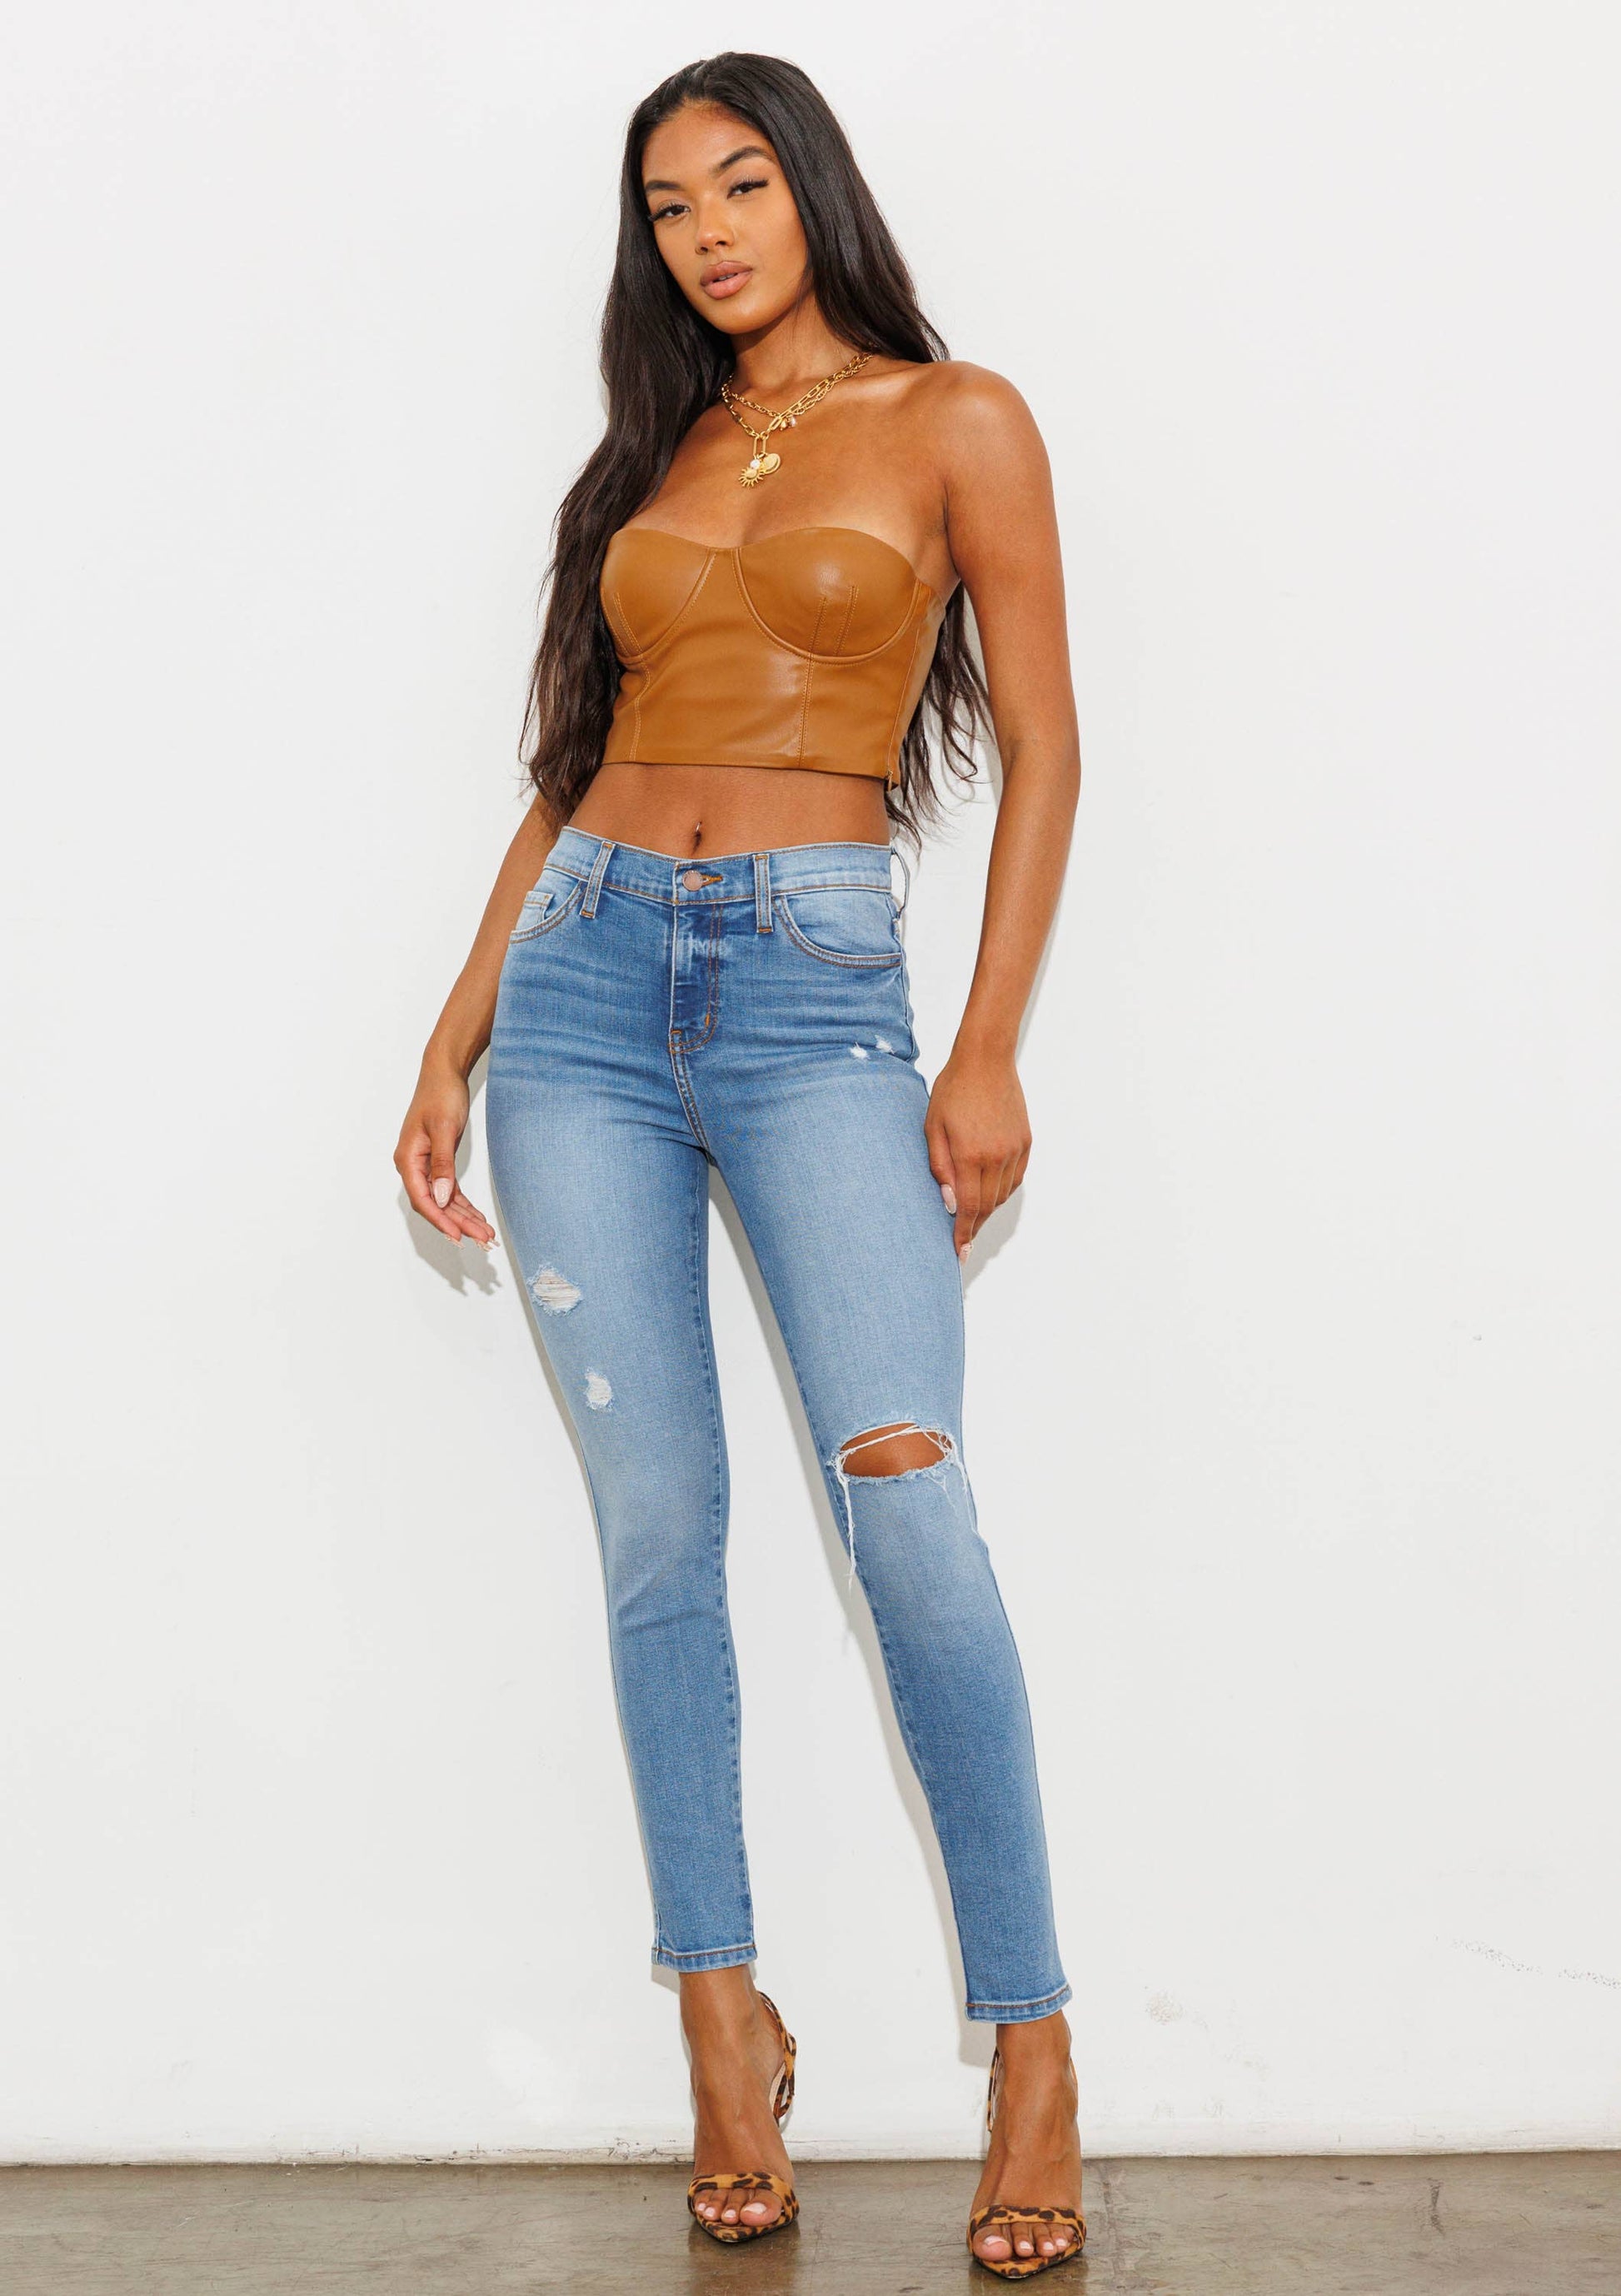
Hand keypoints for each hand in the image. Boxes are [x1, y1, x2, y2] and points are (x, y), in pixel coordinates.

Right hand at [394, 1057, 497, 1249]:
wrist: (444, 1073)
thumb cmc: (440, 1095)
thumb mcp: (443, 1129)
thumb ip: (442, 1164)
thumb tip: (440, 1197)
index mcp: (408, 1159)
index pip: (422, 1199)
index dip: (441, 1220)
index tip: (459, 1237)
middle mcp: (413, 1165)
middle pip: (435, 1204)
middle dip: (459, 1224)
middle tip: (483, 1240)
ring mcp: (425, 1164)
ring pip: (444, 1200)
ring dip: (464, 1217)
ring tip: (485, 1234)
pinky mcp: (438, 1161)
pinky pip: (449, 1189)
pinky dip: (463, 1204)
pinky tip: (477, 1217)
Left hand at [924, 1044, 1031, 1260]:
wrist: (986, 1060)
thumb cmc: (953, 1090)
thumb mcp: (933, 1128)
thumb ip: (940, 1167)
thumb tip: (951, 1204)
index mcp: (970, 1155)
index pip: (969, 1207)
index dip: (963, 1233)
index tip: (959, 1252)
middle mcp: (996, 1157)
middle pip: (987, 1206)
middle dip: (974, 1226)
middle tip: (962, 1240)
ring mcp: (1014, 1150)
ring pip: (1002, 1195)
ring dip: (988, 1210)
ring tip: (973, 1219)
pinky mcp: (1025, 1142)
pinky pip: (1015, 1178)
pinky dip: (1002, 1191)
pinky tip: (990, 1193)